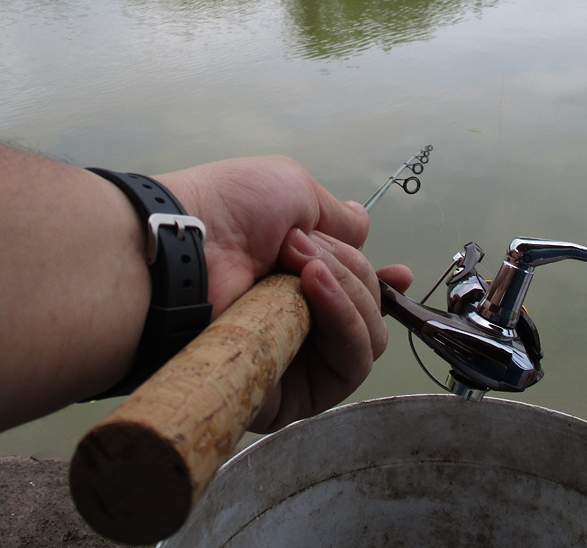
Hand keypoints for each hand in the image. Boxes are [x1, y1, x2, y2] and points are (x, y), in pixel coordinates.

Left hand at [157, 156, 412, 430]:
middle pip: (370, 311)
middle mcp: (300, 320)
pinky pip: (348, 366)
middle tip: (306, 250)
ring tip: (308, 269)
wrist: (187, 247)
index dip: (381, 286)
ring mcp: (297, 359)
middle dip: (352, 270)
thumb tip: (362, 223)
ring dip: (351, 294)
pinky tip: (315, 292)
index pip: (356, 295)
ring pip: (367, 340)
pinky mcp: (292, 394)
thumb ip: (336, 217)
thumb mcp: (293, 192)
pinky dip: (345, 323)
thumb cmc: (229, 211)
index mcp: (298, 278)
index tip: (398, 274)